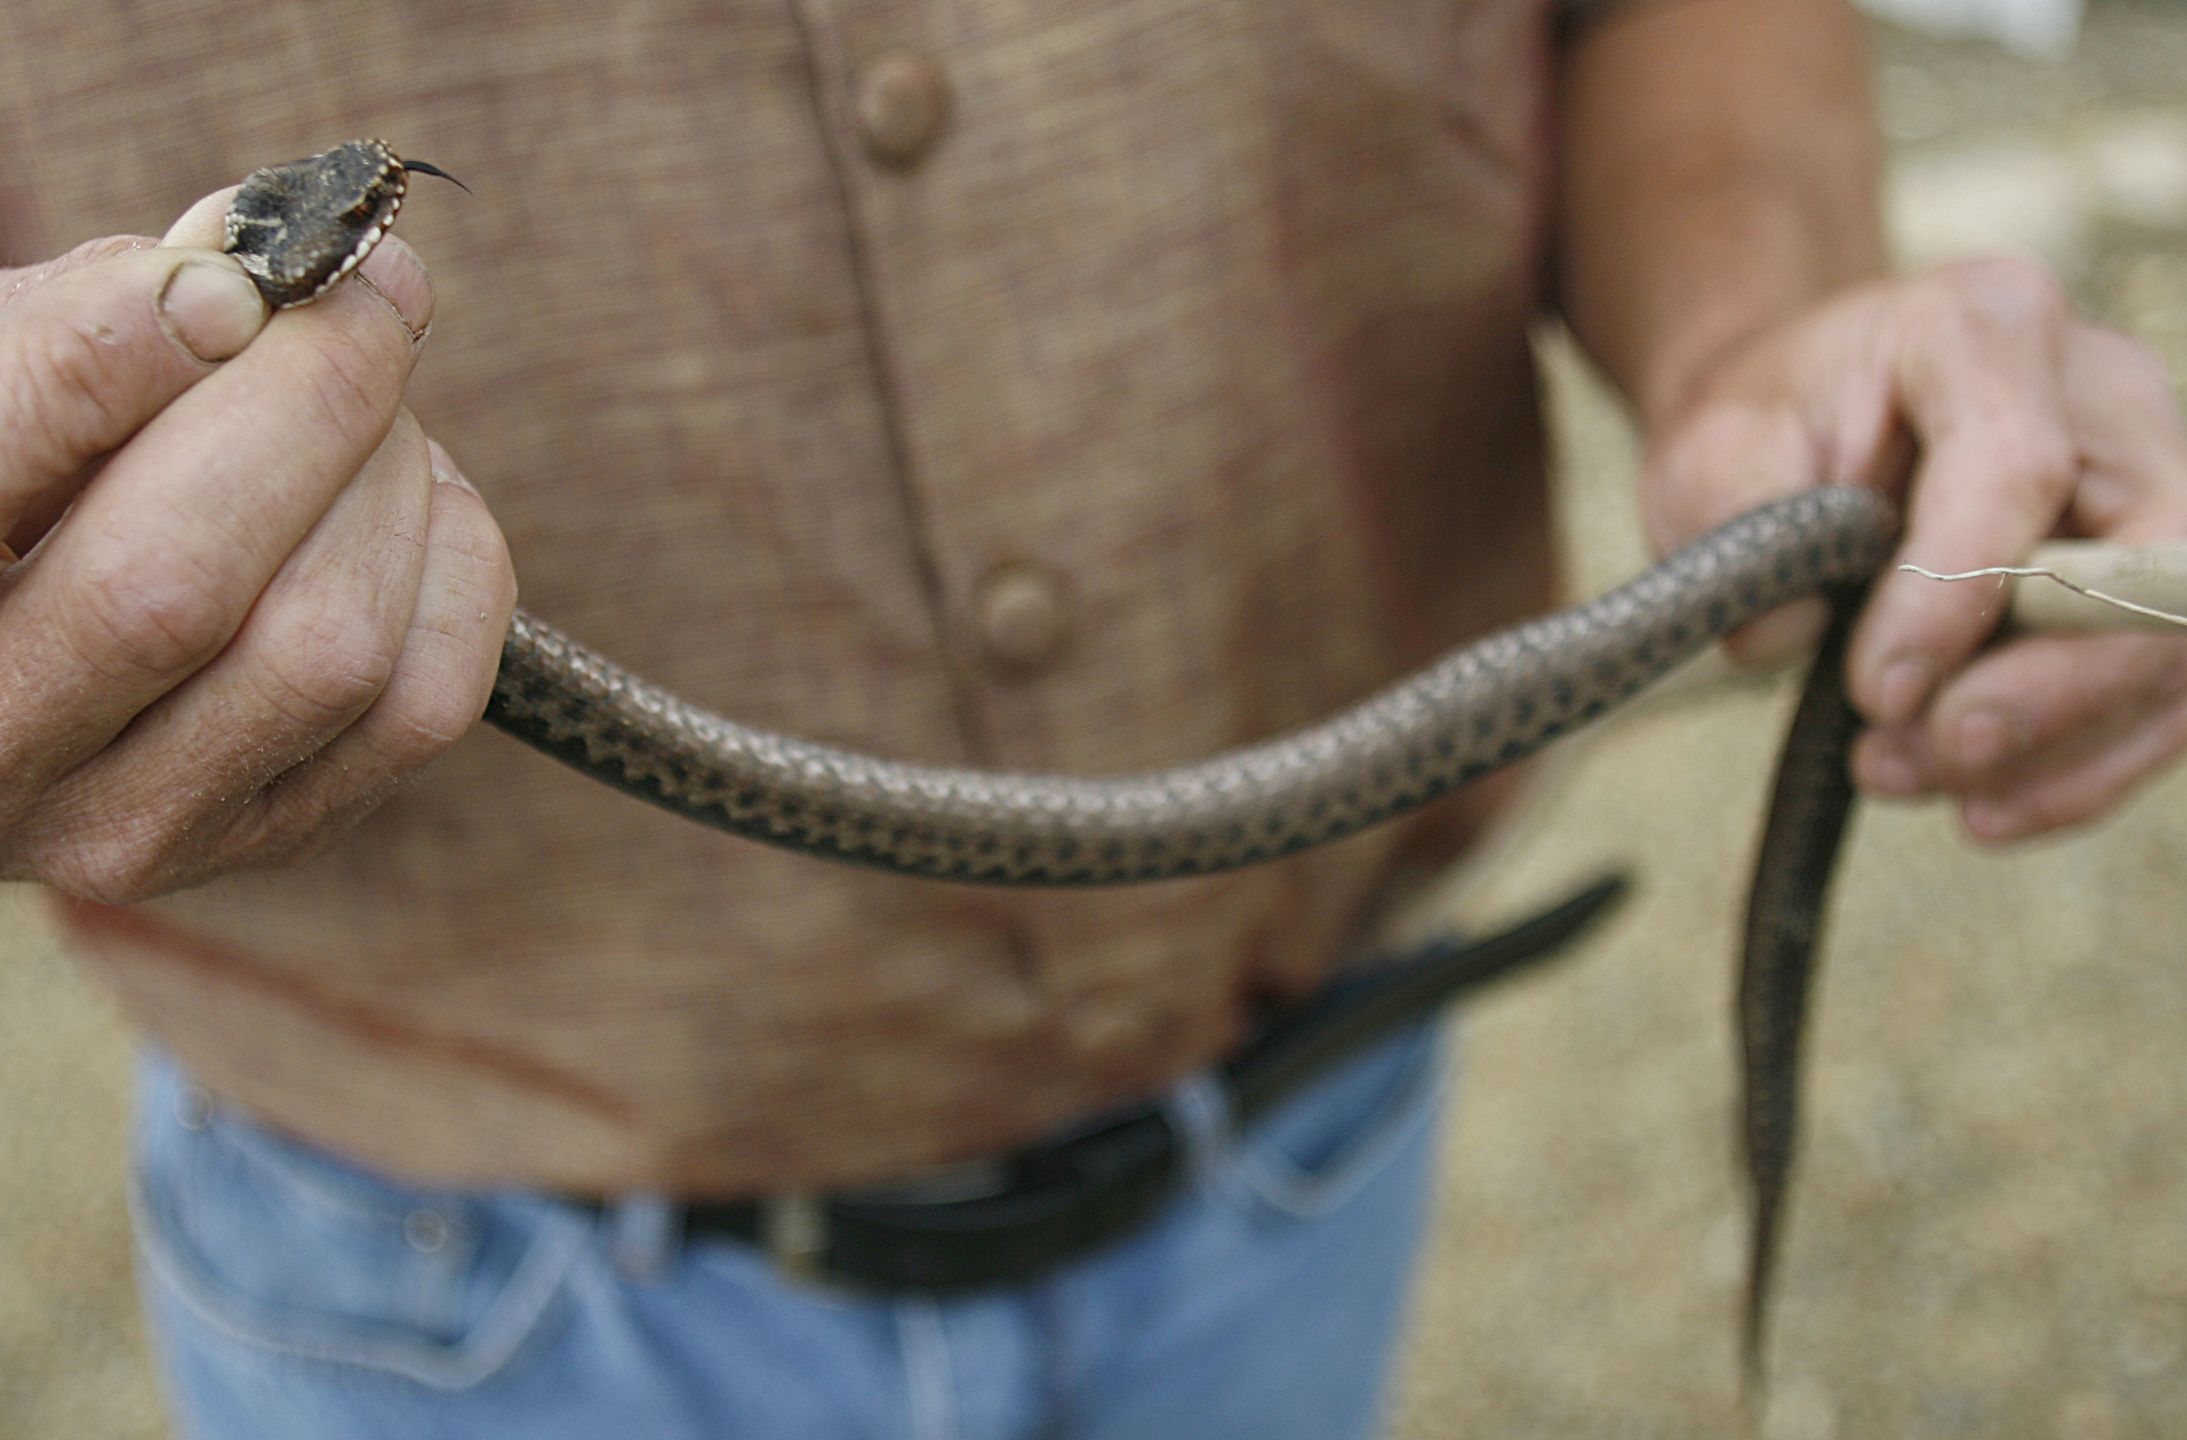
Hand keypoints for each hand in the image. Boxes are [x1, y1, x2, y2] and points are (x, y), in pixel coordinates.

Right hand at [0, 190, 515, 902]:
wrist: (44, 655)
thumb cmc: (24, 476)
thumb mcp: (14, 374)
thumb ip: (103, 312)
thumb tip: (251, 280)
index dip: (125, 350)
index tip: (234, 275)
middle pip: (179, 581)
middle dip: (310, 404)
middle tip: (361, 304)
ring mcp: (130, 821)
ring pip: (326, 646)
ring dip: (390, 484)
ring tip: (371, 415)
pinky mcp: (271, 837)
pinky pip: (428, 701)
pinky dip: (457, 568)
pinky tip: (411, 511)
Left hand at [1641, 256, 2186, 842]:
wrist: (1800, 420)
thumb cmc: (1764, 428)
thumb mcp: (1710, 450)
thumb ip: (1742, 524)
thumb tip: (1785, 638)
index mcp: (1984, 327)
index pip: (2015, 464)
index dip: (1955, 594)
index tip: (1875, 692)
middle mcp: (2102, 390)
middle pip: (2149, 556)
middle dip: (2049, 688)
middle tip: (1924, 756)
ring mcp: (2150, 478)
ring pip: (2177, 638)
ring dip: (2058, 746)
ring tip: (1909, 780)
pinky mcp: (2152, 575)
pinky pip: (2167, 690)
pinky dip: (2085, 768)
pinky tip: (1987, 811)